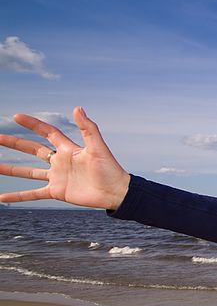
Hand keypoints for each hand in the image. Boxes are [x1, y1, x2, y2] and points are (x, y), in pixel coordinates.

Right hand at [0, 106, 130, 210]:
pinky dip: (18, 196)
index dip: (33, 124)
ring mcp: (57, 177)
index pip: (47, 132)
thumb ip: (88, 128)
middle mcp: (60, 162)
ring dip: (11, 169)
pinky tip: (2, 197)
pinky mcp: (57, 192)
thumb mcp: (98, 147)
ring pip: (28, 171)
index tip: (16, 117)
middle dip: (15, 143)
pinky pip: (33, 194)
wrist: (116, 192)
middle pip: (33, 149)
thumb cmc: (110, 169)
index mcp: (68, 149)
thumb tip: (77, 108)